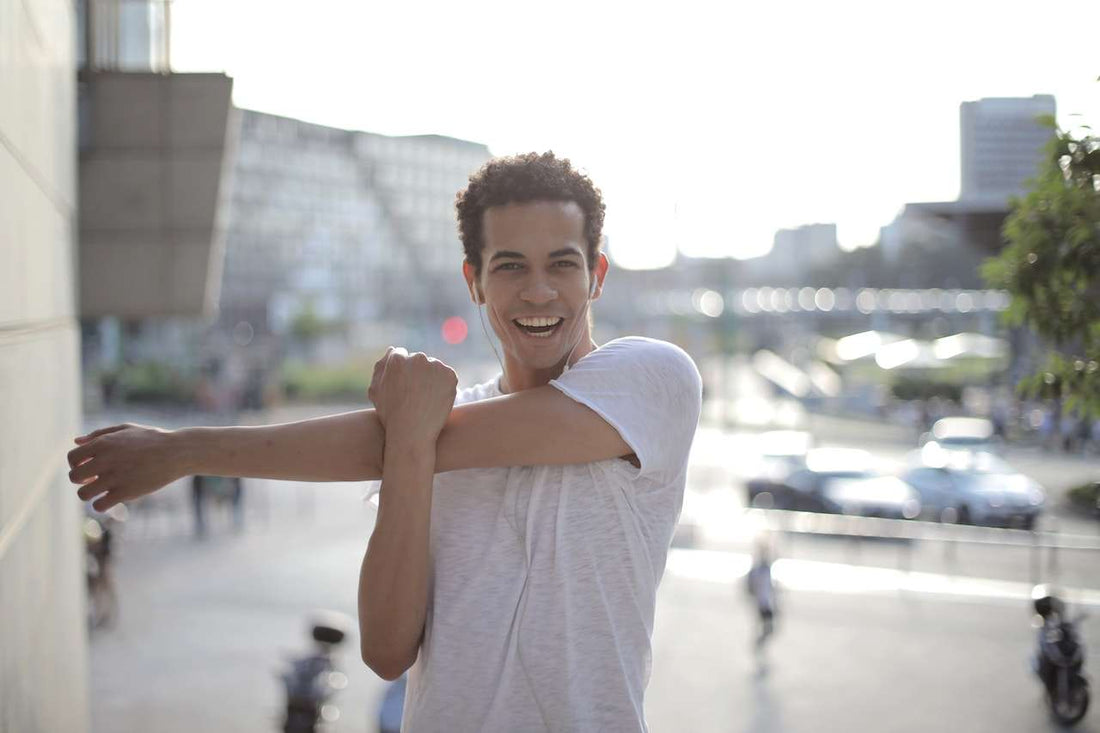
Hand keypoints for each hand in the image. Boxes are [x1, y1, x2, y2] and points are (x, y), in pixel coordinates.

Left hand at [67, 424, 185, 511]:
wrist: (177, 452)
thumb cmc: (152, 439)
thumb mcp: (126, 429)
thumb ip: (99, 434)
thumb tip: (76, 441)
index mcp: (104, 443)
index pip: (72, 458)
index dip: (76, 465)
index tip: (88, 468)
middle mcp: (106, 459)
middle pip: (74, 477)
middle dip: (80, 481)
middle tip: (93, 480)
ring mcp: (116, 477)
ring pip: (84, 494)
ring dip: (90, 494)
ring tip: (102, 491)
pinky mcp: (127, 492)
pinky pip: (99, 506)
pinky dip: (101, 505)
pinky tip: (112, 499)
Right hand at [368, 347, 456, 441]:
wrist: (413, 434)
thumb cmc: (391, 416)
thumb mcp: (375, 391)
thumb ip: (380, 367)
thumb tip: (392, 350)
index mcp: (396, 359)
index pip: (400, 355)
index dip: (402, 372)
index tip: (404, 385)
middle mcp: (417, 358)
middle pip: (418, 360)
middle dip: (417, 373)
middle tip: (416, 395)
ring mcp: (435, 366)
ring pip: (433, 368)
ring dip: (431, 378)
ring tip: (425, 400)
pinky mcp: (450, 375)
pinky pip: (446, 376)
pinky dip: (444, 386)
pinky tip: (436, 400)